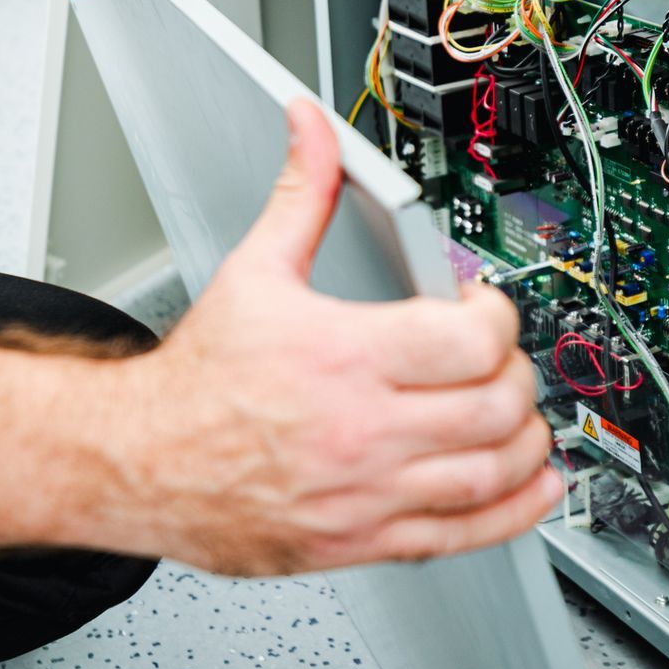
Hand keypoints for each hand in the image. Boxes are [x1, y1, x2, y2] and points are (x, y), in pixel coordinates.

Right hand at [82, 100, 559, 574]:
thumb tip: (313, 128)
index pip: (471, 340)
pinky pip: (462, 535)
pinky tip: (530, 485)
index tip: (483, 308)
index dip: (498, 316)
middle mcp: (362, 430)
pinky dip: (513, 511)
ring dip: (526, 440)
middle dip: (517, 373)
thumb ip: (302, 193)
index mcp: (344, 356)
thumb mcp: (253, 271)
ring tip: (519, 414)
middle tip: (501, 359)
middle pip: (495, 405)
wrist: (137, 461)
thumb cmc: (197, 379)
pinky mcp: (361, 540)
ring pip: (490, 472)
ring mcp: (366, 492)